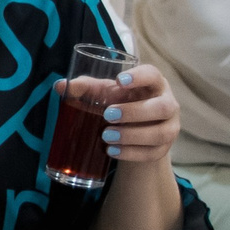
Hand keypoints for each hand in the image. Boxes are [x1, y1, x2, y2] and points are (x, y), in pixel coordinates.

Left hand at [56, 65, 181, 165]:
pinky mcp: (163, 149)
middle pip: (163, 107)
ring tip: (106, 136)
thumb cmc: (118, 103)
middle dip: (135, 112)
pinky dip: (132, 154)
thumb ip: (84, 87)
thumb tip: (60, 86)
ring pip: (161, 133)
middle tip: (107, 115)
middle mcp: (167, 104)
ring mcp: (169, 127)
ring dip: (133, 136)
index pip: (154, 75)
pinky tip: (112, 151)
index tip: (119, 80)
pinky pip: (153, 153)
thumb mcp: (102, 92)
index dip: (140, 77)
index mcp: (153, 85)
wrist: (133, 132)